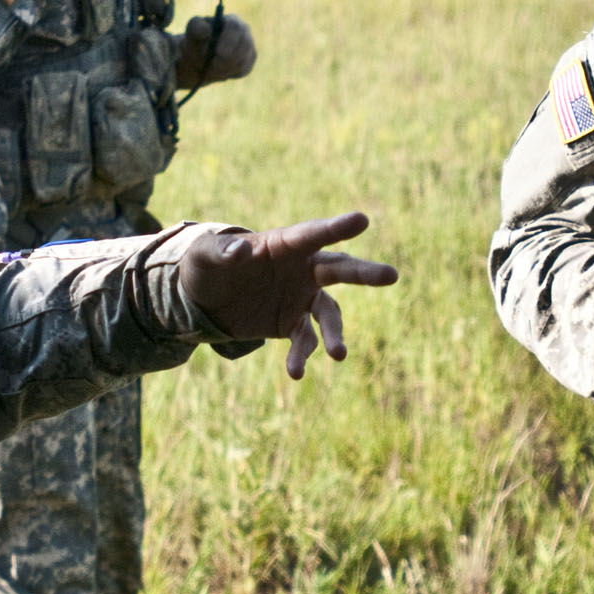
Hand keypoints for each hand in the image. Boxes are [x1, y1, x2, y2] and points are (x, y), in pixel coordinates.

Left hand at [176, 13, 256, 87]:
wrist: (201, 58)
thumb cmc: (196, 42)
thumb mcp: (192, 33)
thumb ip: (196, 27)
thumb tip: (206, 29)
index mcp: (231, 20)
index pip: (235, 27)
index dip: (228, 40)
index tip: (217, 52)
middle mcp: (244, 31)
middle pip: (245, 44)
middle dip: (229, 58)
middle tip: (213, 65)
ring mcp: (249, 45)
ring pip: (243, 60)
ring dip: (225, 67)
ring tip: (210, 68)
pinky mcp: (250, 60)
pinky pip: (243, 70)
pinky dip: (229, 73)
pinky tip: (219, 71)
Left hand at [176, 211, 397, 378]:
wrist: (203, 300)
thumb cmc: (205, 266)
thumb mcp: (204, 257)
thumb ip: (220, 252)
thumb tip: (239, 252)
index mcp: (282, 244)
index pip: (311, 235)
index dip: (335, 228)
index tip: (362, 220)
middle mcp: (301, 268)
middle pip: (339, 268)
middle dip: (363, 273)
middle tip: (391, 276)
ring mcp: (301, 296)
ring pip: (328, 312)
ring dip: (334, 333)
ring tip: (338, 355)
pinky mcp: (292, 323)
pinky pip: (304, 340)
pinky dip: (301, 356)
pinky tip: (295, 373)